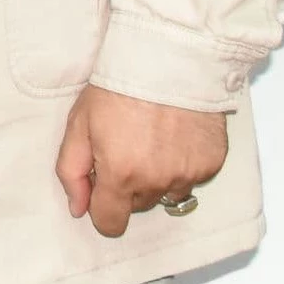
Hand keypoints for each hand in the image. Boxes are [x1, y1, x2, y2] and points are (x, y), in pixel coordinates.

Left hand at [54, 84, 227, 237]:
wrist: (167, 60)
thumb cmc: (118, 89)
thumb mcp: (78, 125)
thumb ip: (72, 172)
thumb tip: (78, 208)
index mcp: (121, 175)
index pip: (111, 223)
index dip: (102, 210)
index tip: (102, 190)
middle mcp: (157, 181)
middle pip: (138, 205)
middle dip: (127, 186)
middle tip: (125, 148)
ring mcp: (188, 174)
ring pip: (166, 193)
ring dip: (156, 177)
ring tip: (151, 140)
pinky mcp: (211, 163)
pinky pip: (192, 178)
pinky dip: (182, 164)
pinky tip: (174, 136)